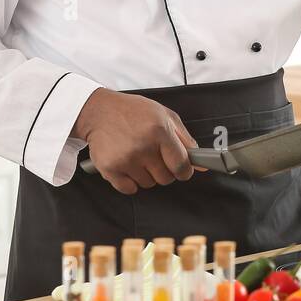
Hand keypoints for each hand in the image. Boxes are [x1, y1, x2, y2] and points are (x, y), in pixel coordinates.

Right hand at [73, 89, 198, 194]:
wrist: (99, 111)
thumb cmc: (133, 111)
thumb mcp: (164, 116)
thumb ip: (185, 139)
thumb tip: (201, 164)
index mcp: (159, 130)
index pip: (182, 165)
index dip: (184, 170)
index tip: (181, 169)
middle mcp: (143, 146)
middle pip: (166, 178)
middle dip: (164, 170)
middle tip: (154, 155)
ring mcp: (126, 159)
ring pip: (148, 184)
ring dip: (145, 174)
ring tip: (137, 155)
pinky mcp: (110, 168)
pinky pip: (129, 189)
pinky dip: (130, 181)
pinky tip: (126, 164)